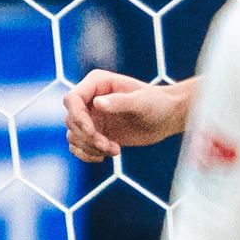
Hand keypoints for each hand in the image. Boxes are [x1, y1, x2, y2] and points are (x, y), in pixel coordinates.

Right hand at [61, 70, 192, 163]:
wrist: (168, 117)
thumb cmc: (158, 103)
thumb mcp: (142, 102)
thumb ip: (120, 102)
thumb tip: (97, 103)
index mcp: (97, 83)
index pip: (72, 100)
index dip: (78, 118)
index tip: (93, 133)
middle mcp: (90, 98)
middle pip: (71, 121)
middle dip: (88, 137)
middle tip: (110, 146)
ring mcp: (91, 116)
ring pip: (73, 135)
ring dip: (89, 148)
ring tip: (114, 150)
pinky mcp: (96, 132)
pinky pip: (78, 146)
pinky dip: (87, 154)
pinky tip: (105, 156)